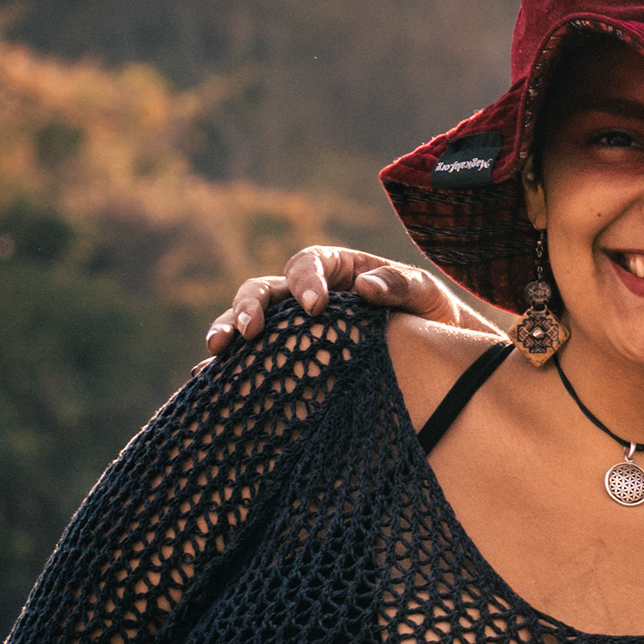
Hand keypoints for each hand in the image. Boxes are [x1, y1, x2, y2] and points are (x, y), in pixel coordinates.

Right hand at [202, 246, 475, 357]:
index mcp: (336, 268)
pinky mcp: (286, 356)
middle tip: (252, 332)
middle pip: (265, 289)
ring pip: (248, 320)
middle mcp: (305, 294)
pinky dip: (228, 366)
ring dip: (229, 330)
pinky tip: (210, 381)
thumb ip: (401, 284)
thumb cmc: (429, 314)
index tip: (315, 307)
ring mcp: (291, 326)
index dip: (305, 281)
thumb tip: (364, 288)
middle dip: (252, 306)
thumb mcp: (425, 294)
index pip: (308, 263)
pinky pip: (250, 357)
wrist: (433, 352)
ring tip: (217, 352)